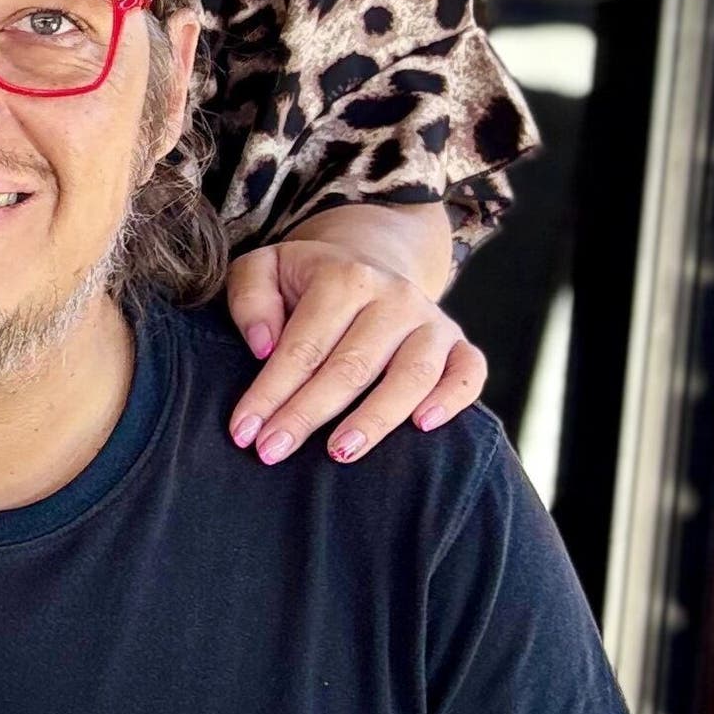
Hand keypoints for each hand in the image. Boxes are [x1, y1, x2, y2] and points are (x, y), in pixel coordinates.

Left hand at [223, 225, 486, 466]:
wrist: (370, 260)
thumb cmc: (305, 279)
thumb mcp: (263, 268)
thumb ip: (251, 298)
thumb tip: (264, 346)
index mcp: (343, 277)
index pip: (303, 346)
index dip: (270, 392)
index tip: (244, 431)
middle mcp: (394, 297)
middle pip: (351, 367)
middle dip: (307, 414)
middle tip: (272, 451)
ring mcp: (432, 321)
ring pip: (411, 375)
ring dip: (375, 419)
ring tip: (339, 453)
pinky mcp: (460, 343)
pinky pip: (469, 373)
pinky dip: (453, 399)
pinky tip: (424, 427)